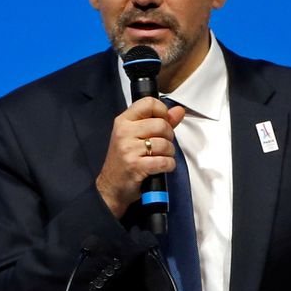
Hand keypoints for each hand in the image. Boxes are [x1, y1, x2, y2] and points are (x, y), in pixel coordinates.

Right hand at [95, 97, 186, 217]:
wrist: (111, 187)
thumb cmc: (125, 161)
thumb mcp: (137, 137)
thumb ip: (160, 121)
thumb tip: (179, 111)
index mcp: (123, 121)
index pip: (149, 103)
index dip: (162, 111)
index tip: (163, 122)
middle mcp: (124, 132)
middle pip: (161, 124)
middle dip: (169, 136)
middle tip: (162, 145)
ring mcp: (129, 149)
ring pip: (165, 143)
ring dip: (169, 153)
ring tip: (161, 157)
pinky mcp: (136, 166)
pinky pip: (164, 161)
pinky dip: (168, 165)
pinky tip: (162, 167)